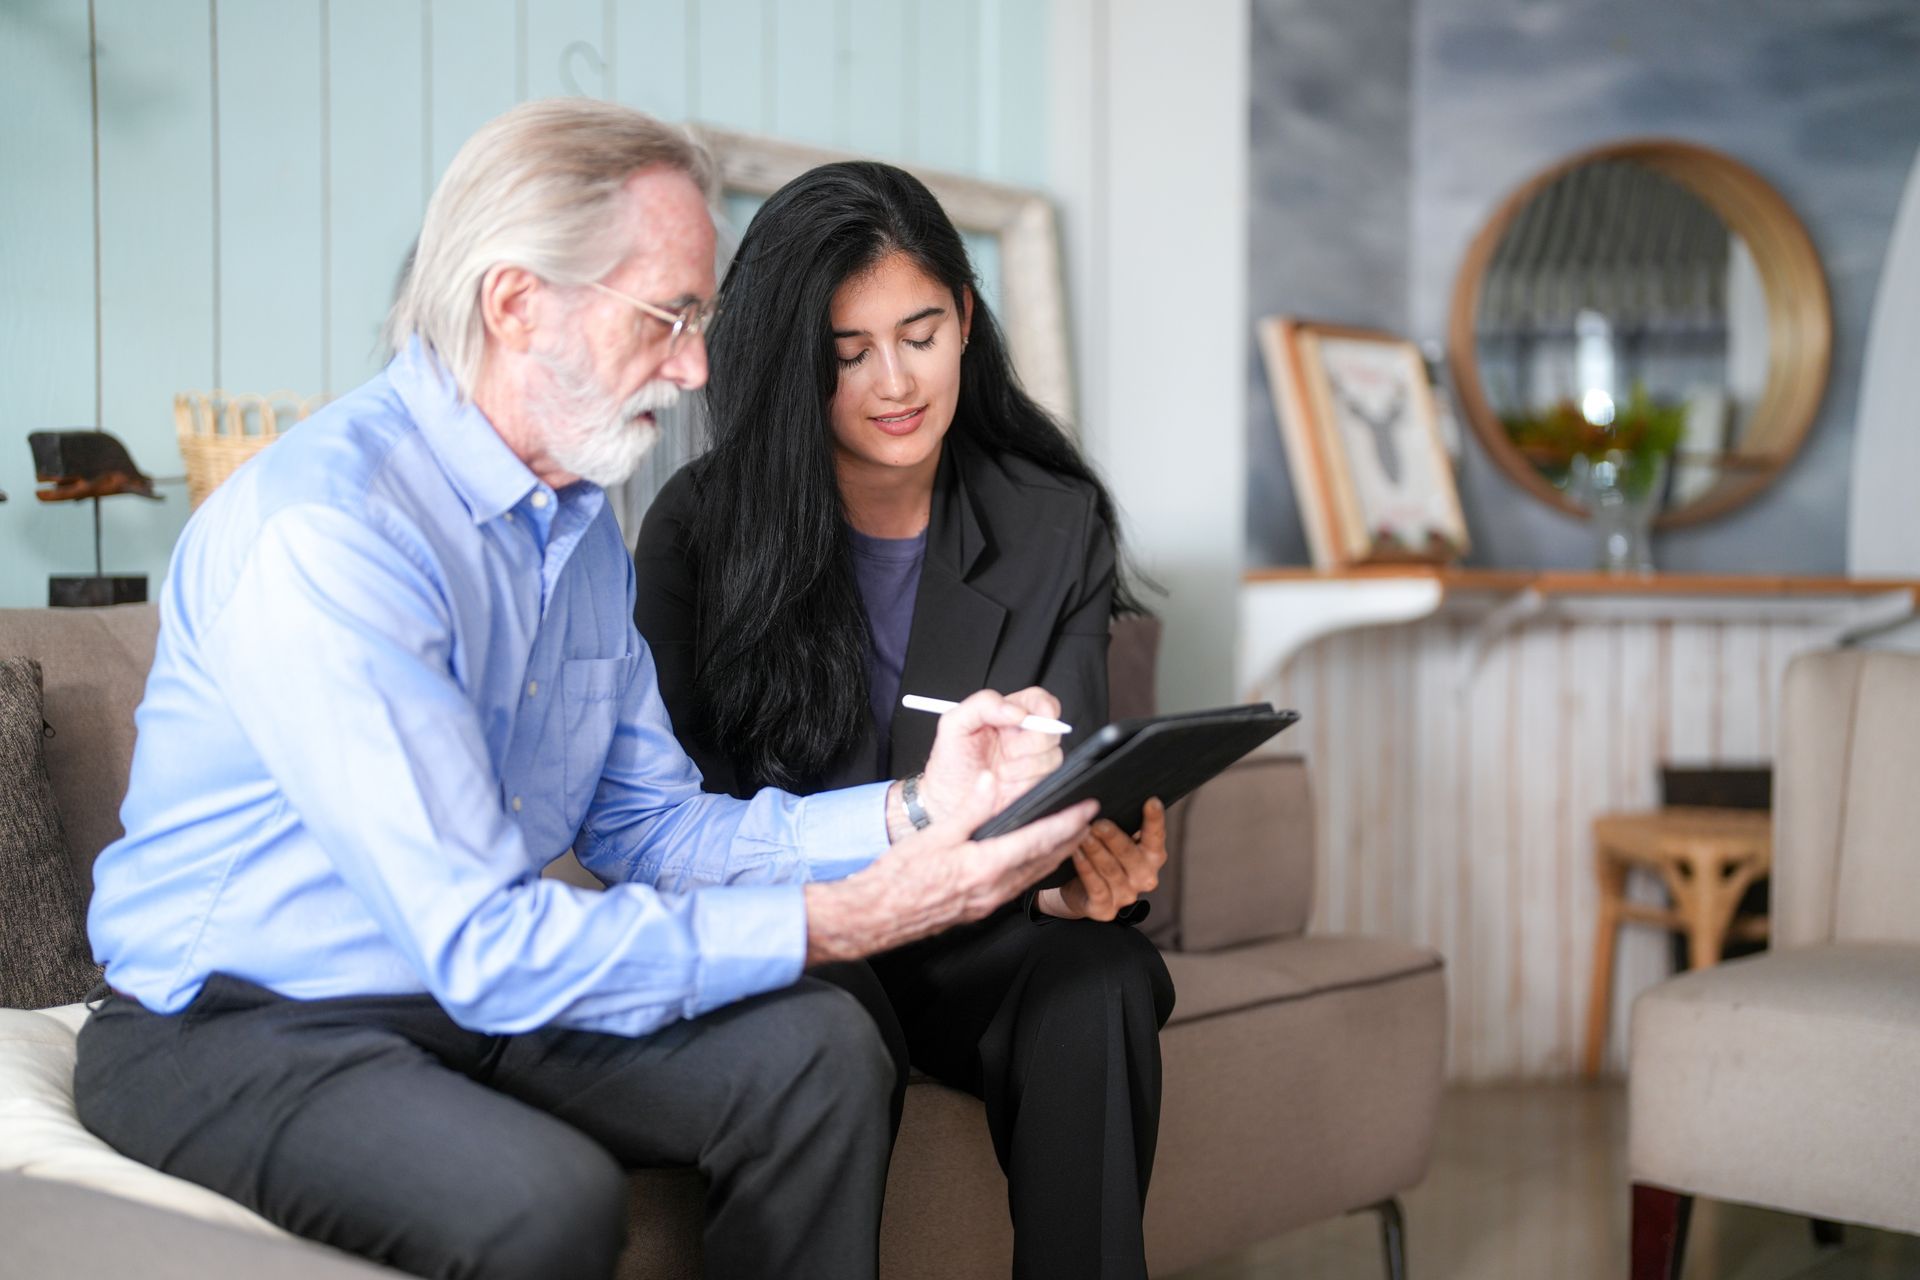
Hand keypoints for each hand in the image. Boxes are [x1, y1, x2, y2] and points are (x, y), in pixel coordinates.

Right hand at [807, 772, 1095, 963]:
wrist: (878, 914)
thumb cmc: (900, 876)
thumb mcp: (935, 835)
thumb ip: (968, 809)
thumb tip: (990, 781)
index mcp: (984, 865)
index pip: (1039, 840)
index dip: (1067, 823)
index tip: (1088, 808)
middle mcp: (994, 888)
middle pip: (1045, 860)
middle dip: (1072, 838)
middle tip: (1092, 818)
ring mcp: (989, 901)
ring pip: (1035, 875)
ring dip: (1058, 855)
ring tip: (1075, 836)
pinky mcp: (981, 907)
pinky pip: (1020, 886)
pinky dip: (1037, 868)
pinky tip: (1037, 860)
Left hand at [915, 688, 1064, 825]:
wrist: (947, 802)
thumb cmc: (950, 763)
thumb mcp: (954, 724)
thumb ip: (982, 704)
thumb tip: (1016, 710)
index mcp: (1007, 715)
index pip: (1037, 700)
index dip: (1044, 705)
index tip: (1033, 716)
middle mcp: (1024, 736)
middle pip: (1051, 728)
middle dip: (1031, 741)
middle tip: (1007, 750)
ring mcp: (1033, 761)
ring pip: (1053, 755)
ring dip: (1025, 765)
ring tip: (1000, 771)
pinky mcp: (1036, 784)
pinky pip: (1046, 779)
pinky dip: (1025, 781)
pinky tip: (1007, 784)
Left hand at [1035, 797, 1167, 921]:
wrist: (1079, 889)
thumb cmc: (1100, 853)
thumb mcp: (1113, 836)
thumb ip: (1119, 818)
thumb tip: (1106, 791)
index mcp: (1152, 856)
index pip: (1156, 836)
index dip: (1154, 820)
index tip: (1151, 801)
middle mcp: (1144, 877)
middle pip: (1131, 855)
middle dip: (1114, 837)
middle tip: (1098, 821)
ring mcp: (1126, 895)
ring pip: (1111, 871)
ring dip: (1096, 851)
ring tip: (1082, 834)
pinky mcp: (1105, 909)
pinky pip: (1096, 887)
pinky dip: (1085, 869)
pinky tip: (1075, 854)